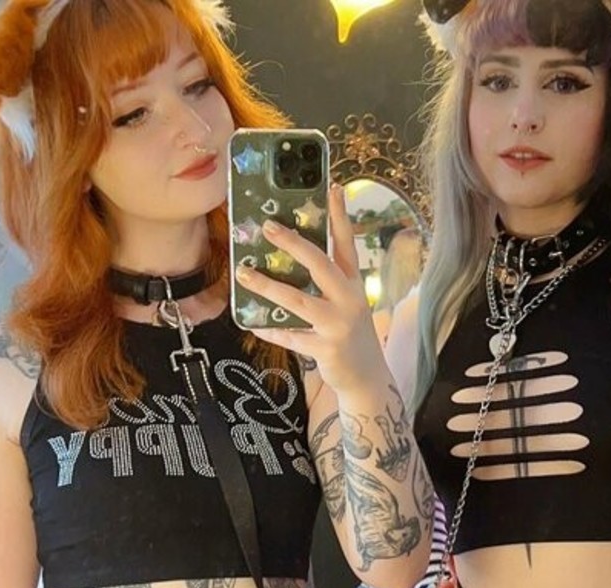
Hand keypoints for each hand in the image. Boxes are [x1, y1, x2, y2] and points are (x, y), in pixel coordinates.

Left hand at [234, 186, 388, 396]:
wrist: (367, 378)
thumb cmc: (350, 335)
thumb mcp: (346, 305)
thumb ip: (326, 284)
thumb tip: (287, 263)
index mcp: (353, 284)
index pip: (347, 243)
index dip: (340, 215)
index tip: (332, 186)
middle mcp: (349, 299)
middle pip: (320, 264)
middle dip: (293, 243)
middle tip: (267, 227)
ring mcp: (338, 324)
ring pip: (297, 300)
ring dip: (268, 286)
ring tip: (244, 273)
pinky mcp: (326, 348)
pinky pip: (291, 336)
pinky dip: (271, 329)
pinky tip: (254, 323)